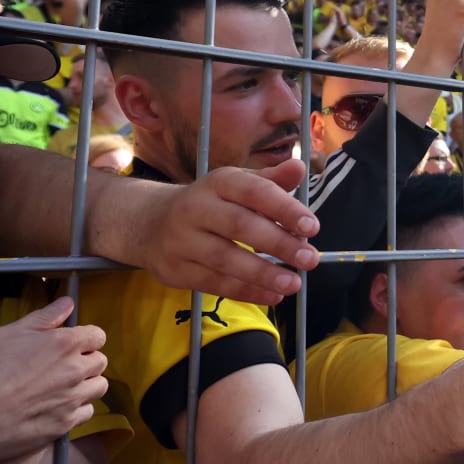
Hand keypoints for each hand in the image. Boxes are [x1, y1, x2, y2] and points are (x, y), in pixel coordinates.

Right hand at [0, 297, 107, 463]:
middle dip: (86, 360)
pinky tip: (55, 407)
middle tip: (62, 366)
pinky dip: (76, 409)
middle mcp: (75, 371)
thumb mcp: (6, 334)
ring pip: (98, 387)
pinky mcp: (64, 425)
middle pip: (100, 361)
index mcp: (64, 344)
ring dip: (86, 385)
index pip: (97, 335)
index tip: (72, 343)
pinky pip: (85, 413)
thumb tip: (66, 304)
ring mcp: (72, 399)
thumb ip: (43, 318)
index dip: (84, 338)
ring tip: (61, 387)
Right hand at [105, 158, 320, 304]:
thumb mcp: (238, 185)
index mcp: (218, 182)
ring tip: (294, 284)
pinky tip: (273, 296)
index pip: (254, 192)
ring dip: (263, 274)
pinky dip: (246, 292)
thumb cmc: (212, 203)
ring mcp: (182, 240)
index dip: (284, 209)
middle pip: (240, 226)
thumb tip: (299, 167)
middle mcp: (196, 208)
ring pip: (225, 259)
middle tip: (310, 259)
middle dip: (278, 244)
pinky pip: (214, 283)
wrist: (151, 223)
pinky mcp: (175, 269)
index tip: (313, 228)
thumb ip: (271, 181)